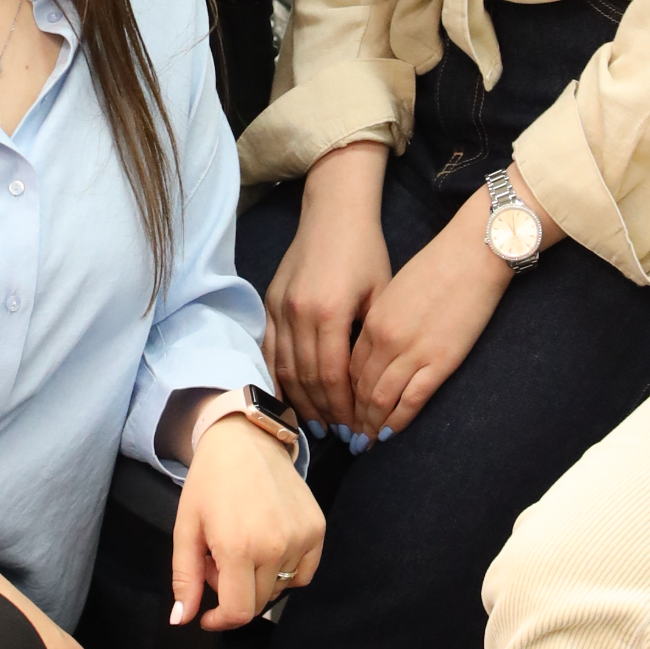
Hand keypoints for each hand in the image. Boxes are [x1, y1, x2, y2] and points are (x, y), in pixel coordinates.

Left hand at [172, 414, 324, 629]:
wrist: (245, 440)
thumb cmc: (210, 482)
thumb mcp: (186, 528)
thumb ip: (185, 578)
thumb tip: (181, 620)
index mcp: (238, 548)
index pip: (239, 612)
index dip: (221, 622)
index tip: (208, 616)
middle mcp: (275, 546)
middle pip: (257, 603)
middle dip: (233, 592)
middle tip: (218, 561)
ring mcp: (301, 537)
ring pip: (278, 588)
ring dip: (256, 580)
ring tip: (241, 546)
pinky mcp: (317, 529)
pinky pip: (303, 573)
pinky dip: (285, 572)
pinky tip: (267, 547)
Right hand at [263, 148, 393, 431]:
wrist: (334, 213)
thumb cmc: (366, 253)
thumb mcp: (380, 294)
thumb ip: (369, 339)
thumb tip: (368, 388)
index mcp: (330, 311)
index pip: (333, 376)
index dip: (343, 407)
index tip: (355, 428)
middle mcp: (298, 312)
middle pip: (307, 378)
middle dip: (323, 412)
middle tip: (338, 435)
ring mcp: (279, 308)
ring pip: (285, 369)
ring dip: (300, 401)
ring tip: (317, 425)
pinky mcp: (269, 303)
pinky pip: (269, 351)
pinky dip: (278, 379)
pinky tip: (289, 398)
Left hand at [350, 183, 542, 441]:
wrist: (474, 253)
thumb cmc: (439, 266)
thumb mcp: (396, 291)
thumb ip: (381, 321)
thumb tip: (373, 349)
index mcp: (372, 319)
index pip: (346, 367)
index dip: (340, 394)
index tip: (338, 410)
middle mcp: (385, 339)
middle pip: (358, 388)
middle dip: (350, 416)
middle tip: (347, 436)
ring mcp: (412, 352)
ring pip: (379, 400)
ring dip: (370, 425)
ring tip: (366, 442)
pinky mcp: (440, 361)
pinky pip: (411, 401)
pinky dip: (397, 421)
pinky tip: (390, 434)